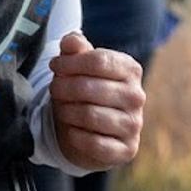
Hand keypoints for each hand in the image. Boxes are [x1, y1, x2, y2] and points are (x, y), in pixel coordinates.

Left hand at [47, 31, 144, 170]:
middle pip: (89, 87)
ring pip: (90, 115)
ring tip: (62, 108)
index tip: (54, 66)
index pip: (98, 60)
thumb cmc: (80, 89)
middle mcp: (136, 96)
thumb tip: (71, 41)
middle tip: (54, 89)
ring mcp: (134, 124)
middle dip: (62, 88)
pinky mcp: (127, 150)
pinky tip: (71, 130)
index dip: (69, 63)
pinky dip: (76, 136)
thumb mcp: (76, 65)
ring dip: (66, 111)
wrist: (85, 128)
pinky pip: (95, 143)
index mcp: (130, 69)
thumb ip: (74, 48)